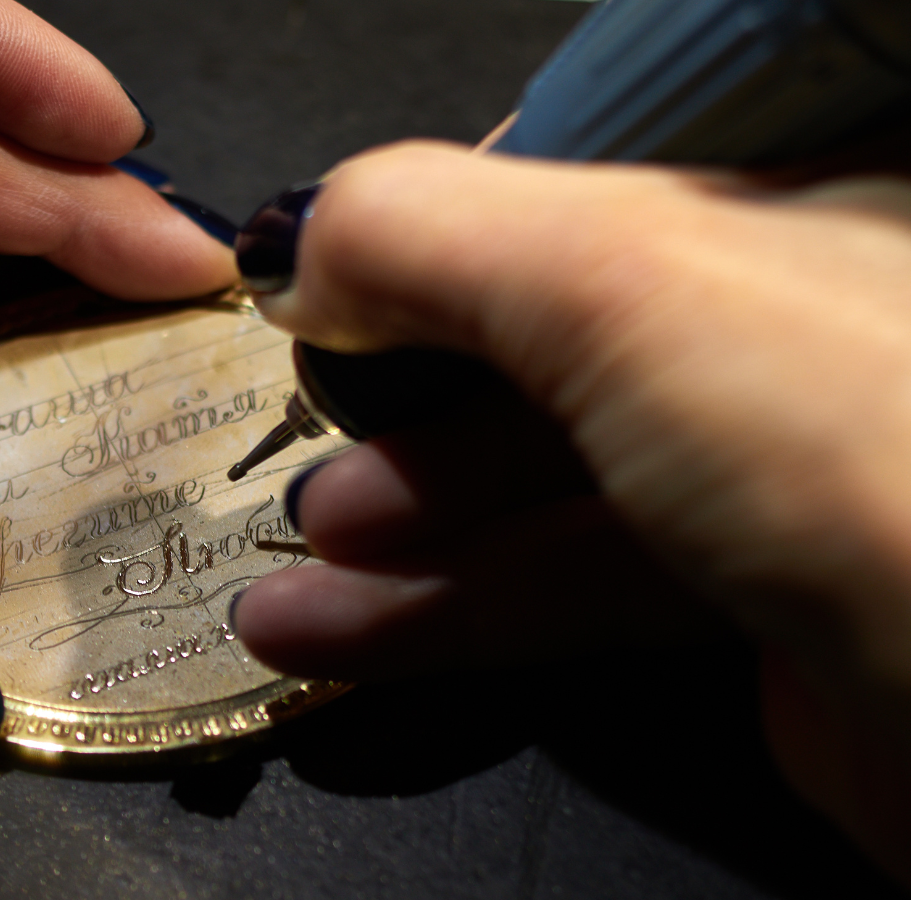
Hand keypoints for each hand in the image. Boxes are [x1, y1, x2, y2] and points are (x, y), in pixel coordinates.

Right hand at [229, 141, 910, 879]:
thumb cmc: (880, 457)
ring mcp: (787, 448)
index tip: (357, 257)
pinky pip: (579, 572)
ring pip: (558, 459)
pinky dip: (451, 604)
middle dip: (407, 379)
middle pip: (557, 308)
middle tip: (312, 408)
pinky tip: (334, 632)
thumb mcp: (622, 276)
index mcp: (811, 169)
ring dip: (407, 515)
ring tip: (297, 553)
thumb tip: (306, 246)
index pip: (598, 140)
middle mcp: (805, 298)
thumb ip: (425, 228)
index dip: (466, 198)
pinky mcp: (760, 586)